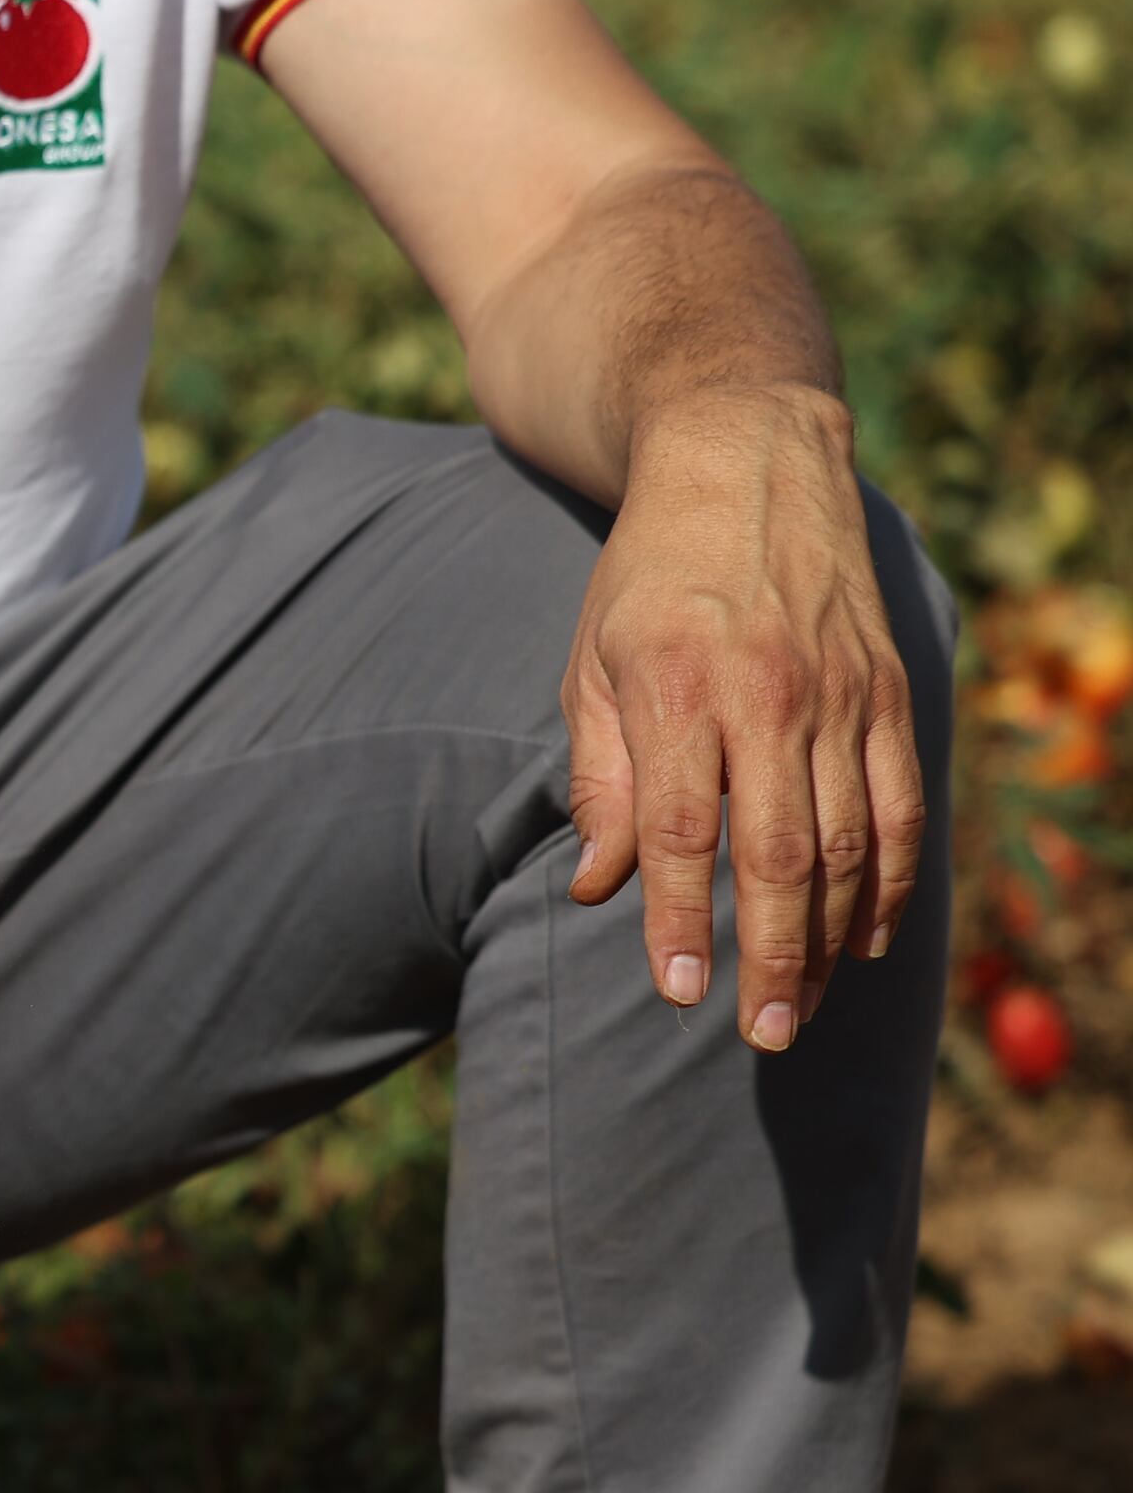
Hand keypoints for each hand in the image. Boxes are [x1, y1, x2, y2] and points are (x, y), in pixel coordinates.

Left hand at [558, 383, 923, 1049]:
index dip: (679, 919)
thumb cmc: (648, 576)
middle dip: (772, 954)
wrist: (749, 458)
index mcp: (680, 688)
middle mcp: (771, 695)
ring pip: (850, 841)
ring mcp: (842, 694)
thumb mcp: (591, 663)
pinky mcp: (889, 691)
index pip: (680, 831)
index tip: (679, 993)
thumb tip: (596, 888)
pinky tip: (870, 939)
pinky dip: (891, 879)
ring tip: (802, 1008)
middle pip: (780, 852)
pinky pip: (901, 804)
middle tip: (759, 1034)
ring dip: (831, 938)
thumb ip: (599, 777)